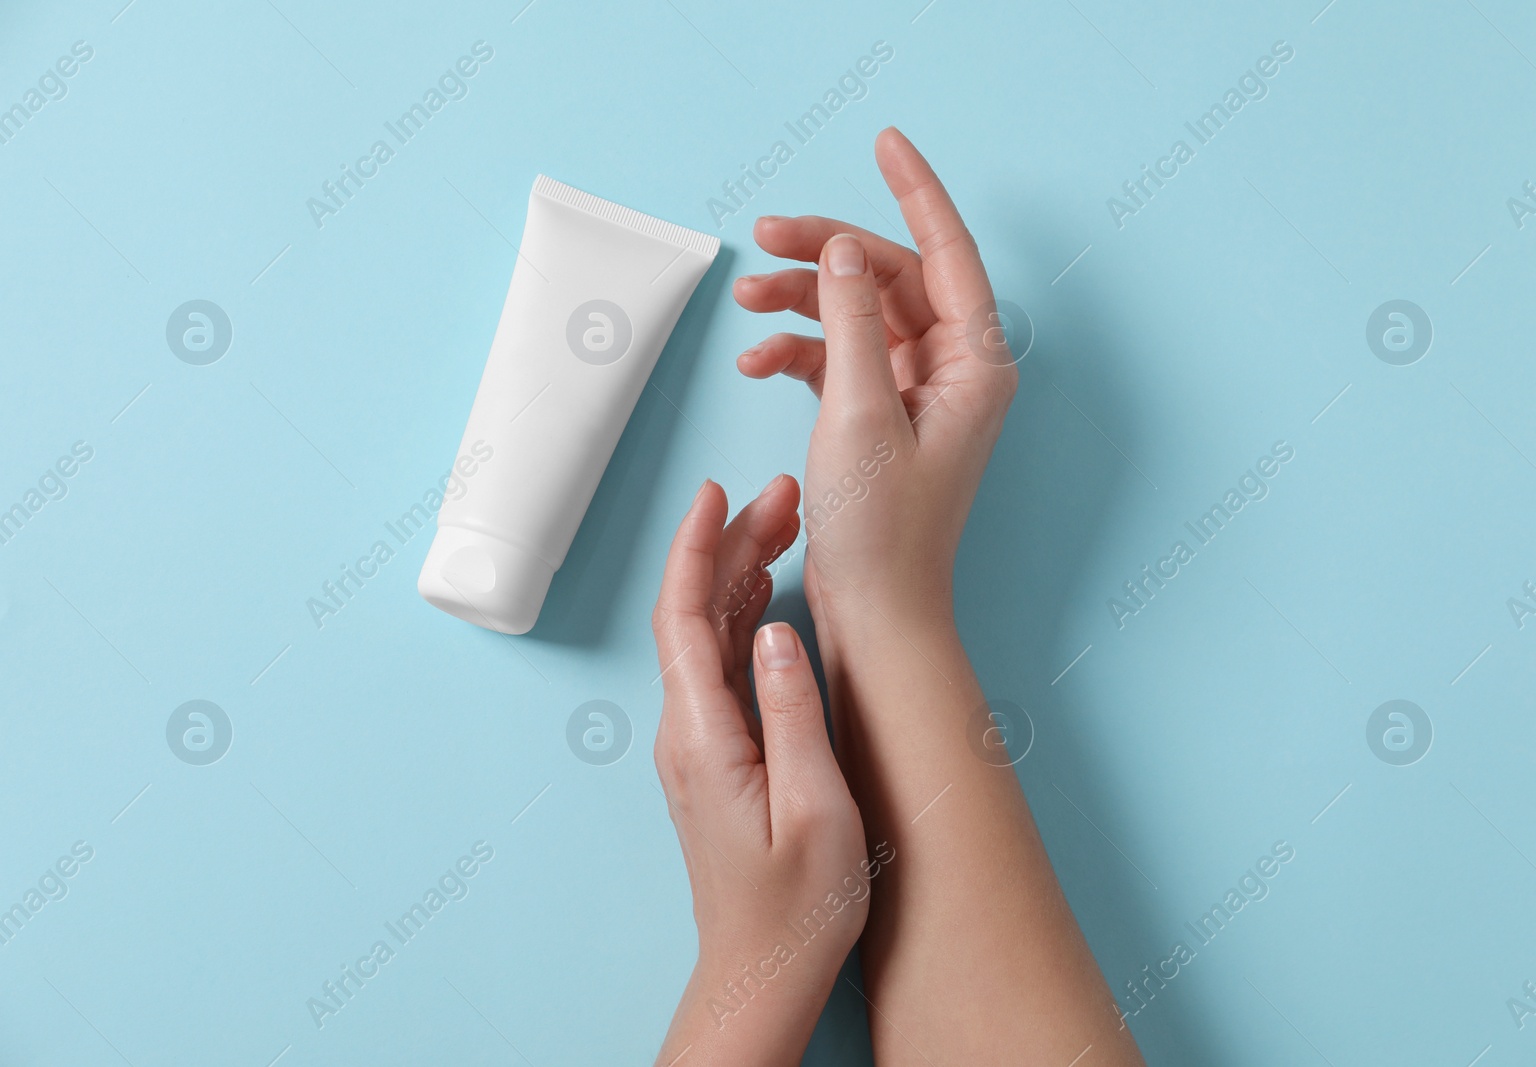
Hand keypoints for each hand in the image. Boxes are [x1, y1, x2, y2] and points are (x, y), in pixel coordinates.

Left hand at [651, 478, 870, 1066]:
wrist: (763, 973)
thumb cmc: (797, 907)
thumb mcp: (816, 808)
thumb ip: (793, 711)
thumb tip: (777, 629)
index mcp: (704, 737)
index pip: (683, 617)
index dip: (697, 547)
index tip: (718, 491)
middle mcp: (688, 733)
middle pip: (694, 614)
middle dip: (731, 543)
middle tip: (785, 494)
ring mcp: (698, 745)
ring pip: (708, 635)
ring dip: (741, 574)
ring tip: (787, 525)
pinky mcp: (717, 757)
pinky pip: (720, 666)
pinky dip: (744, 616)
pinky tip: (772, 594)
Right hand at [732, 127, 1017, 633]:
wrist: (876, 611)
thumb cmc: (883, 529)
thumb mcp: (859, 412)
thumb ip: (849, 322)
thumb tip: (842, 249)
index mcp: (974, 363)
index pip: (945, 249)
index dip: (914, 188)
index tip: (885, 140)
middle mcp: (954, 369)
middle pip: (888, 277)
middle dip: (825, 253)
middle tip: (762, 234)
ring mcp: (917, 392)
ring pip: (858, 313)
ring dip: (802, 301)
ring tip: (746, 304)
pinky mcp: (882, 415)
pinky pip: (840, 357)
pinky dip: (798, 352)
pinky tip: (757, 362)